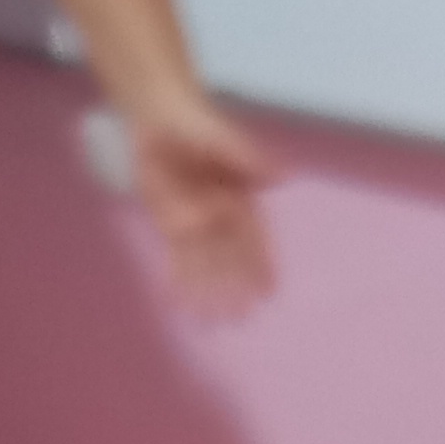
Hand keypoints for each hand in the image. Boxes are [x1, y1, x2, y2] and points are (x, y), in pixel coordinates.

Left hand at [129, 93, 278, 315]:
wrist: (161, 120)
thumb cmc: (197, 125)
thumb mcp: (222, 139)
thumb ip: (248, 159)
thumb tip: (283, 178)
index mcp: (240, 197)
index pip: (254, 237)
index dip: (262, 264)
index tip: (269, 291)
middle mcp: (221, 216)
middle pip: (230, 259)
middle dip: (235, 288)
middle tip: (241, 319)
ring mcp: (196, 223)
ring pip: (204, 265)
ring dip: (208, 293)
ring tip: (212, 323)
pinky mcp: (170, 224)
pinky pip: (175, 258)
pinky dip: (177, 281)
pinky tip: (176, 305)